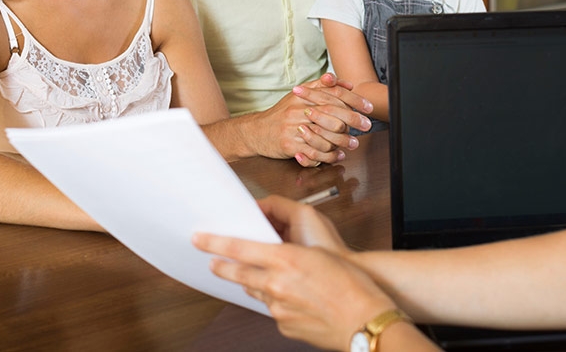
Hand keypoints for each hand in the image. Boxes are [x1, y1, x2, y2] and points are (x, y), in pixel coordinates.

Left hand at [193, 200, 395, 350]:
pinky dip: (276, 301)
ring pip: (257, 291)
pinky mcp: (284, 327)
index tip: (200, 239)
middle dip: (223, 266)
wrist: (364, 319)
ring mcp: (278, 309)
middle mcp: (276, 285)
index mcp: (286, 259)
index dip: (216, 243)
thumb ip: (290, 253)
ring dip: (254, 282)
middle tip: (212, 261)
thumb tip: (275, 256)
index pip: (240, 248)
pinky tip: (292, 298)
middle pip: (239, 273)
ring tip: (260, 276)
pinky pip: (273, 309)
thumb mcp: (319, 253)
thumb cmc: (351, 282)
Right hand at [270, 73, 374, 166]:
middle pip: (334, 116)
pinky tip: (338, 154)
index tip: (368, 108)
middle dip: (354, 121)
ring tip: (353, 143)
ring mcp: (295, 128)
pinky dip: (329, 155)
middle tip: (366, 126)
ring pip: (327, 136)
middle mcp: (300, 110)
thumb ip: (322, 86)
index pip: (335, 96)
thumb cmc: (282, 113)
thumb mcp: (299, 95)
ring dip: (344, 141)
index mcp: (304, 97)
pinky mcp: (290, 145)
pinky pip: (315, 153)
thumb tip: (344, 82)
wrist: (257, 131)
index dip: (354, 101)